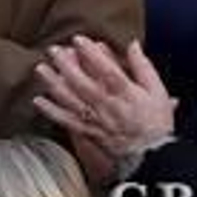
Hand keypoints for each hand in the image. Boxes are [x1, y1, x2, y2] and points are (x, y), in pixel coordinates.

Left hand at [34, 37, 175, 161]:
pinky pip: (68, 122)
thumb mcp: (158, 91)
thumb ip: (143, 67)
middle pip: (84, 85)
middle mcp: (109, 107)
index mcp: (127, 94)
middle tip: (53, 50)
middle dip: (67, 66)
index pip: (108, 72)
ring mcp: (97, 120)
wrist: (153, 156)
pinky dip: (52, 112)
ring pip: (72, 101)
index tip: (79, 40)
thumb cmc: (156, 122)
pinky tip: (38, 100)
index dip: (93, 55)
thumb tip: (133, 44)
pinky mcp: (89, 132)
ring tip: (40, 69)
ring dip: (54, 84)